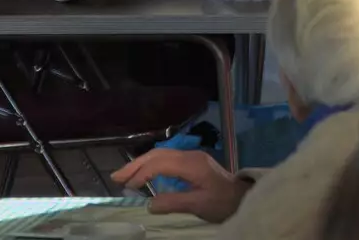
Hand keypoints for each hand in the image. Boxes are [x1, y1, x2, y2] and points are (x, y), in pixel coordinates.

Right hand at [111, 148, 248, 221]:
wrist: (243, 196)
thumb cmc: (223, 202)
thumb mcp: (199, 205)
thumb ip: (174, 202)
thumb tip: (149, 204)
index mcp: (192, 163)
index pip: (160, 163)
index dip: (142, 174)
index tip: (128, 187)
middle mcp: (190, 156)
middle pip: (158, 154)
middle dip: (136, 165)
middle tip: (116, 177)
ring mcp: (192, 158)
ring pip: (161, 155)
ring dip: (142, 164)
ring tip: (124, 176)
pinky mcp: (193, 163)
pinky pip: (167, 159)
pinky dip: (151, 165)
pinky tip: (143, 175)